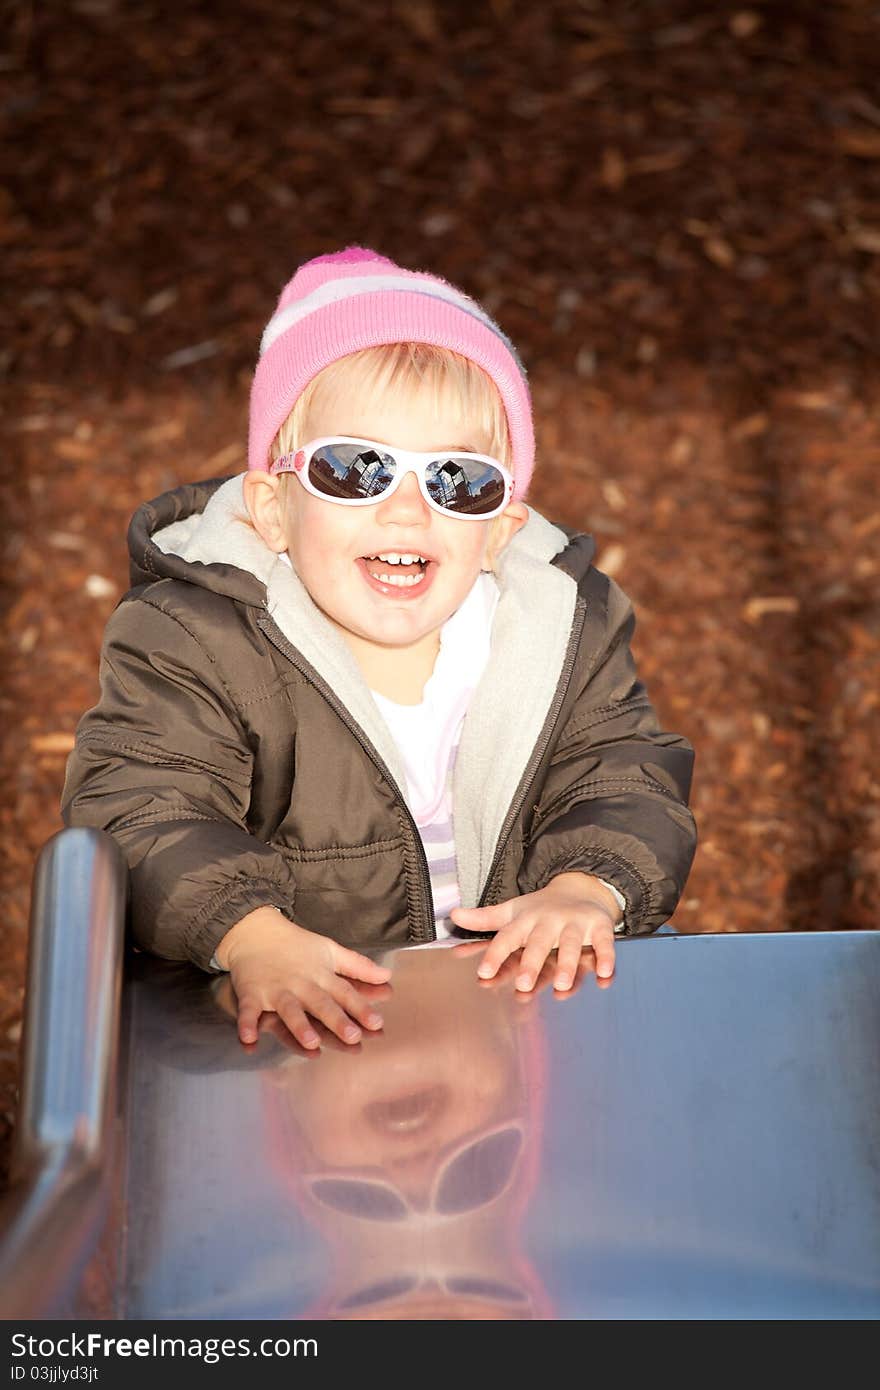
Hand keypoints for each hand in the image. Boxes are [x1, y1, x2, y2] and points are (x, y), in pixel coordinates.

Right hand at [215, 906, 391, 1047]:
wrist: (254, 931)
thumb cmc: (295, 945)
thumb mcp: (329, 950)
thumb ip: (357, 965)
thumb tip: (387, 975)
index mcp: (320, 975)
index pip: (344, 993)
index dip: (360, 1008)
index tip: (377, 1023)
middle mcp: (300, 984)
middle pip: (320, 1003)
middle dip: (336, 1020)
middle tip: (352, 1037)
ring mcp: (275, 990)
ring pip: (289, 1009)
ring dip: (299, 1026)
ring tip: (311, 1042)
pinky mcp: (251, 994)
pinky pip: (248, 1011)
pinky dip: (246, 1024)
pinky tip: (249, 1039)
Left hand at [449, 872, 618, 990]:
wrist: (580, 888)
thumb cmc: (541, 909)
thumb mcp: (513, 911)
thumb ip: (484, 918)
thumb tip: (453, 916)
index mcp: (526, 919)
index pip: (508, 937)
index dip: (496, 954)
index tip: (484, 973)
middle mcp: (550, 920)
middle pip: (539, 942)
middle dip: (531, 962)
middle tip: (523, 985)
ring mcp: (575, 922)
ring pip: (571, 943)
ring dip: (567, 963)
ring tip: (561, 984)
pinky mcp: (599, 926)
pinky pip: (604, 942)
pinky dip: (607, 957)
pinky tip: (605, 974)